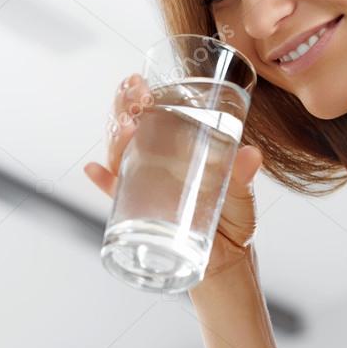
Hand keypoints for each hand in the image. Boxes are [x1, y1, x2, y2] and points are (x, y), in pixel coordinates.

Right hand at [82, 73, 263, 279]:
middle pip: (131, 128)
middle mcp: (158, 163)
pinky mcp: (141, 213)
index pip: (154, 114)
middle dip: (124, 107)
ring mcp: (147, 186)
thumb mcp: (243, 198)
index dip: (141, 95)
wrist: (226, 264)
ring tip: (125, 127)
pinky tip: (94, 171)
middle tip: (133, 95)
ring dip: (115, 138)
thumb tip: (252, 155)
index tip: (140, 83)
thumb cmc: (234, 224)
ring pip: (120, 154)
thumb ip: (244, 178)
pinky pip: (116, 194)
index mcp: (180, 149)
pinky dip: (104, 182)